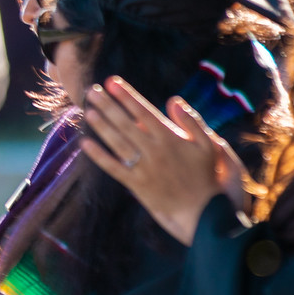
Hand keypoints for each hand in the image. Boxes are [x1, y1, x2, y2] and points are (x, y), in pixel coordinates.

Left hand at [80, 78, 247, 244]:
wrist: (204, 213)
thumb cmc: (207, 176)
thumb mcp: (209, 145)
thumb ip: (193, 121)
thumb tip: (173, 101)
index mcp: (171, 138)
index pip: (143, 112)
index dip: (127, 96)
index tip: (112, 82)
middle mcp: (154, 151)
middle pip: (125, 123)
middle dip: (108, 105)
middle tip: (92, 90)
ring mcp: (144, 168)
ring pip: (117, 142)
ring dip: (101, 125)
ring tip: (88, 110)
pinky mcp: (137, 185)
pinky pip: (114, 168)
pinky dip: (98, 156)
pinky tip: (85, 144)